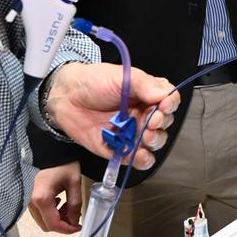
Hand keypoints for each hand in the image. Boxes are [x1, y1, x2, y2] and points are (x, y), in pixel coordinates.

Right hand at [29, 162, 82, 232]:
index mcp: (41, 198)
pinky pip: (39, 211)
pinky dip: (50, 211)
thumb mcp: (74, 183)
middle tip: (75, 216)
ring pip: (42, 219)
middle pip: (46, 225)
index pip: (53, 224)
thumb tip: (75, 221)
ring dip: (57, 218)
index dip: (68, 229)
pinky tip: (59, 201)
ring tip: (68, 206)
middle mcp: (31, 201)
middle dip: (63, 224)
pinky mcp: (29, 196)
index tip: (78, 227)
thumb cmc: (61, 162)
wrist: (50, 148)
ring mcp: (28, 199)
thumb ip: (75, 204)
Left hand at [44, 61, 178, 166]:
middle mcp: (142, 114)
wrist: (66, 97)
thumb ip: (145, 84)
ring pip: (154, 143)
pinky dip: (141, 159)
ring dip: (154, 142)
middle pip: (164, 124)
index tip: (164, 106)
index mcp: (147, 95)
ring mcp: (132, 133)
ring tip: (145, 137)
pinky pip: (136, 159)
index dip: (170, 105)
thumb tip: (165, 94)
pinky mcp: (119, 149)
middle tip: (151, 122)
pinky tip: (138, 154)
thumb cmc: (93, 81)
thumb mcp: (121, 76)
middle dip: (161, 125)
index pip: (169, 102)